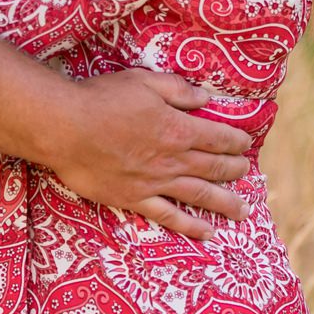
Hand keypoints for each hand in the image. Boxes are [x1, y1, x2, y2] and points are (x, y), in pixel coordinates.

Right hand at [46, 69, 253, 239]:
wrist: (66, 129)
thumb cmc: (103, 99)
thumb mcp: (144, 81)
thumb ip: (178, 90)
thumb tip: (206, 98)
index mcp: (177, 128)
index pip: (218, 137)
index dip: (236, 141)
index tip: (246, 143)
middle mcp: (172, 159)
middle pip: (214, 168)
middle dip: (235, 170)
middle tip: (248, 173)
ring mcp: (154, 183)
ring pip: (199, 196)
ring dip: (225, 203)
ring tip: (243, 211)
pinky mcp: (134, 199)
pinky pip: (169, 217)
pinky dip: (190, 227)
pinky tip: (207, 233)